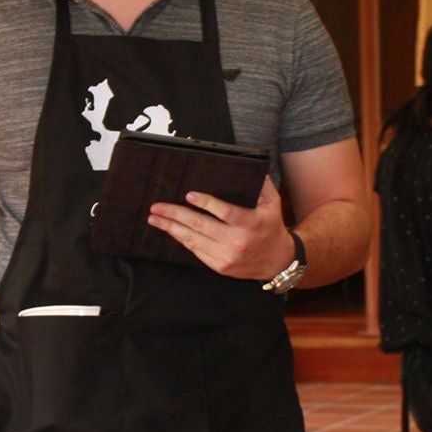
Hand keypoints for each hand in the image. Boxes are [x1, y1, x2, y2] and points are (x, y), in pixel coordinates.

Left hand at [148, 176, 292, 280]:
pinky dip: (181, 239)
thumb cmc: (271, 227)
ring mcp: (226, 256)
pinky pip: (195, 251)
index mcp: (251, 224)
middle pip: (201, 226)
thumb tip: (248, 166)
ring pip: (193, 240)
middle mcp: (237, 241)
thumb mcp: (273, 203)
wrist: (276, 261)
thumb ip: (262, 184)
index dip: (206, 203)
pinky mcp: (219, 266)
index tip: (189, 195)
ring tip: (155, 219)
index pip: (226, 213)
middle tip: (157, 207)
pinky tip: (170, 230)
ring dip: (171, 228)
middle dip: (176, 215)